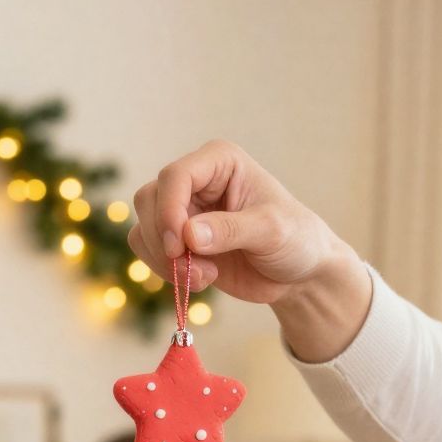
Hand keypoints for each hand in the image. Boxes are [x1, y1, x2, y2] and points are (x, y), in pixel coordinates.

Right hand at [129, 140, 360, 306]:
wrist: (297, 273)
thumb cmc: (295, 239)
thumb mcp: (271, 230)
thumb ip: (231, 229)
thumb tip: (189, 235)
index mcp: (219, 162)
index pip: (175, 176)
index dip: (169, 210)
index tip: (180, 246)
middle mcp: (195, 181)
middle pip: (149, 199)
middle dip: (166, 240)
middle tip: (198, 270)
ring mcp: (183, 210)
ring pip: (143, 227)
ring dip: (166, 260)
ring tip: (205, 277)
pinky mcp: (177, 240)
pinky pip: (148, 250)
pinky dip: (165, 271)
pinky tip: (200, 279)